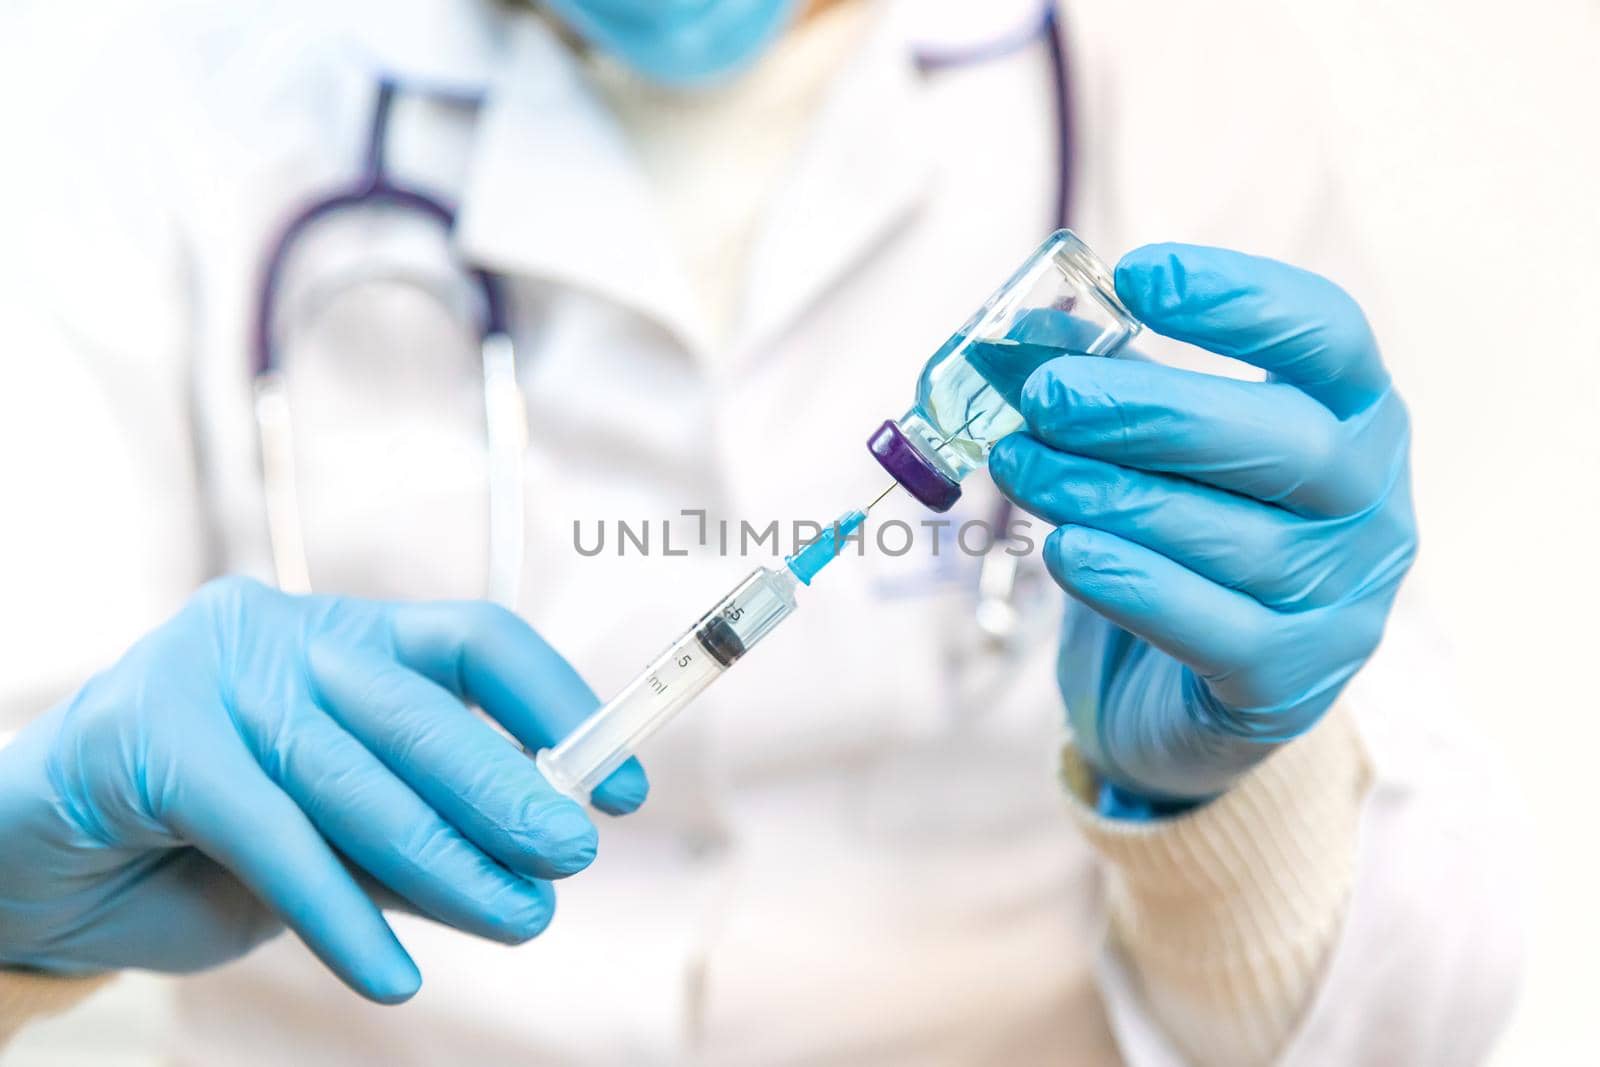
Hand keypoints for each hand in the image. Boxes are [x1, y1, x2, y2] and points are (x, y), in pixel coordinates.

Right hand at [0, 578, 645, 1000]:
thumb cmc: (202, 839)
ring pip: (353, 775)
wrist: (32, 860)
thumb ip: (415, 824)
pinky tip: (388, 974)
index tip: (622, 786)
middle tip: (571, 854)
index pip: (476, 642)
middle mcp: (283, 634)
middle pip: (422, 709)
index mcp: (344, 635)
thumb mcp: (332, 830)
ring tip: (519, 920)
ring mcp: (209, 673)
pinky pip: (268, 831)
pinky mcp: (146, 737)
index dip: (559, 707)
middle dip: (507, 790)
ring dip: (444, 861)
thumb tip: (535, 850)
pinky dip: (335, 910)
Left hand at [990, 244, 1415, 805]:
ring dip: (1112, 494)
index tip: (1138, 276)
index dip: (1242, 300)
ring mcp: (1340, 603)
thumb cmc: (1175, 550)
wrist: (1179, 703)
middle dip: (1155, 410)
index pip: (1330, 338)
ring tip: (1023, 465)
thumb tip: (1021, 338)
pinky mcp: (1286, 684)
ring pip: (1235, 537)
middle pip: (1288, 442)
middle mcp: (1370, 507)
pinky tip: (1065, 551)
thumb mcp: (1151, 459)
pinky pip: (1209, 627)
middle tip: (1049, 395)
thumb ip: (1107, 393)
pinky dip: (1130, 583)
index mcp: (1354, 419)